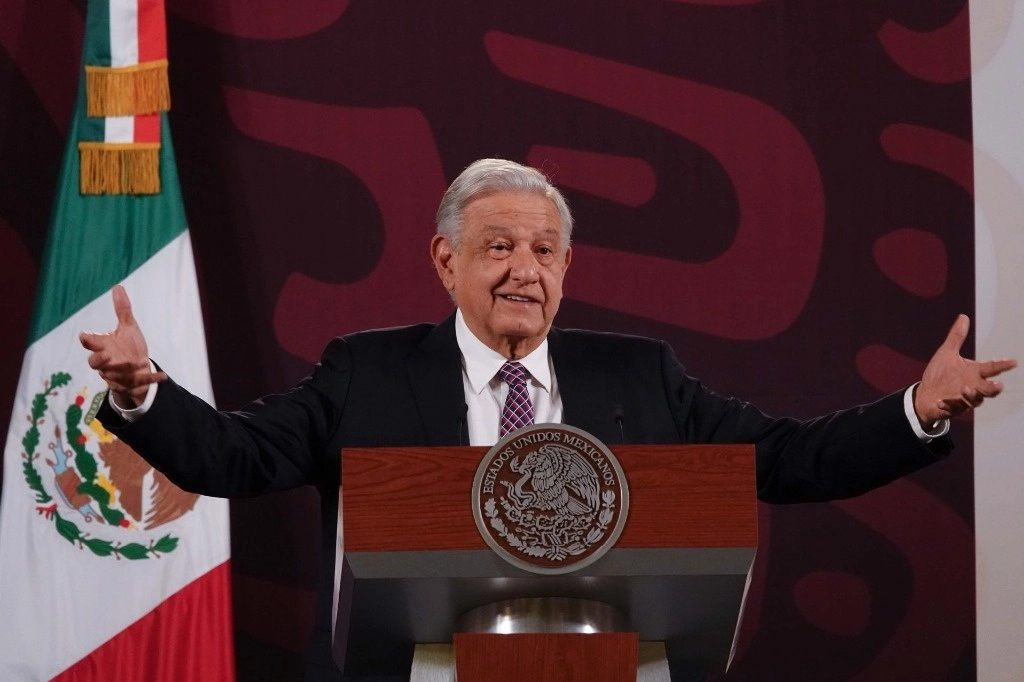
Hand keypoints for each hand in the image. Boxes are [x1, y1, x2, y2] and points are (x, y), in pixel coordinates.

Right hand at [79, 285, 166, 408]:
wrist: (138, 369)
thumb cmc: (129, 346)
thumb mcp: (128, 327)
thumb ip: (123, 310)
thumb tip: (118, 287)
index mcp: (104, 346)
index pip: (89, 342)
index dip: (87, 340)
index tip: (86, 336)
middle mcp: (107, 362)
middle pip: (94, 363)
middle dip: (99, 360)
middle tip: (108, 355)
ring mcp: (117, 375)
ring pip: (113, 376)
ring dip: (123, 370)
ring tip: (137, 363)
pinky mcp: (130, 384)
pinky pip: (139, 384)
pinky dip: (151, 379)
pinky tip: (163, 375)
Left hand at [914, 314, 1016, 426]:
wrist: (925, 394)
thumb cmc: (939, 374)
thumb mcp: (946, 353)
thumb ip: (957, 337)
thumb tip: (963, 317)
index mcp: (974, 372)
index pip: (991, 368)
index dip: (1002, 365)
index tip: (1013, 362)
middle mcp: (972, 386)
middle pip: (989, 389)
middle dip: (994, 388)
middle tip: (999, 385)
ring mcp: (963, 399)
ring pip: (974, 400)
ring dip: (972, 396)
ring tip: (966, 389)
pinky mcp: (951, 408)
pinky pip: (952, 408)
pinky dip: (948, 405)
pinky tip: (941, 402)